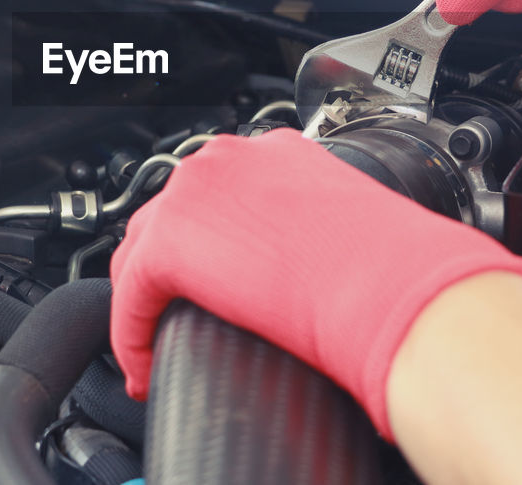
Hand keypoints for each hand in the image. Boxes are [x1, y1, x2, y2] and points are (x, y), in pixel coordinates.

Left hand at [109, 128, 521, 439]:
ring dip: (144, 308)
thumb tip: (311, 271)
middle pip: (166, 219)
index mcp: (272, 151)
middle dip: (162, 276)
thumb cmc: (390, 267)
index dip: (201, 247)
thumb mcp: (345, 230)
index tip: (207, 287)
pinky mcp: (170, 242)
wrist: (391, 284)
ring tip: (155, 352)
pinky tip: (148, 370)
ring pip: (139, 257)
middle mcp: (226, 159)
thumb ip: (311, 233)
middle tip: (167, 324)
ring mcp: (193, 193)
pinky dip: (133, 338)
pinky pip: (131, 298)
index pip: (210, 195)